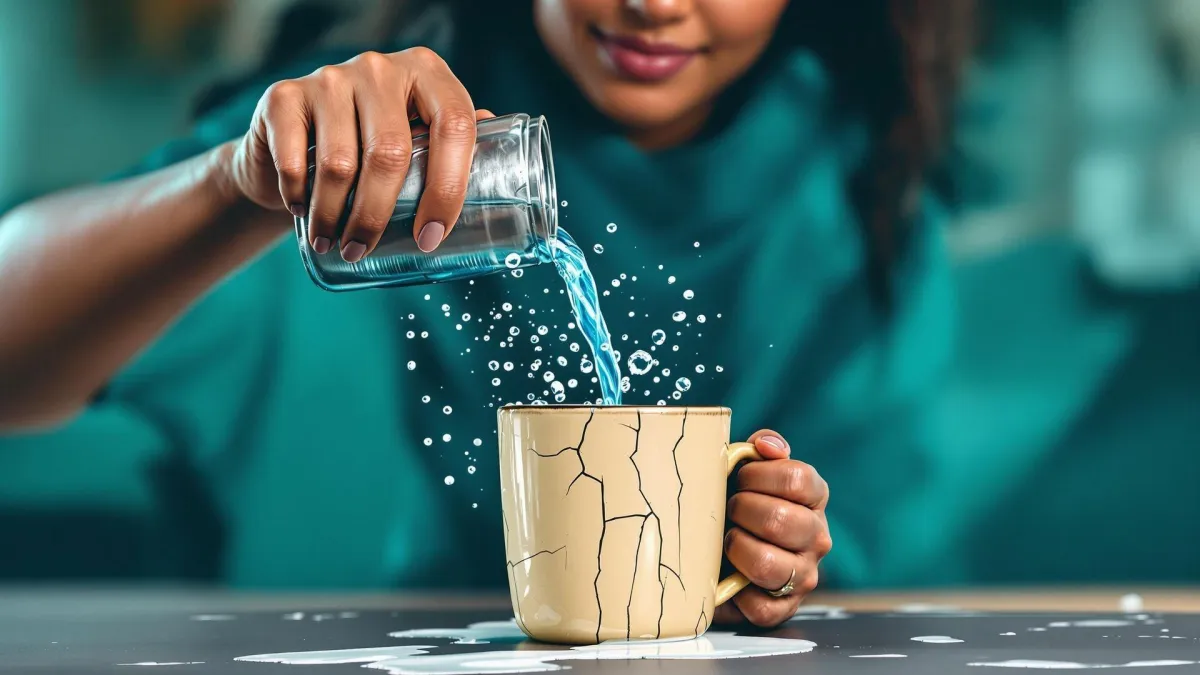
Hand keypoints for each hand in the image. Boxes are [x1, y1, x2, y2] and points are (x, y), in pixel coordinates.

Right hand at [224, 47, 493, 260]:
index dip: (449, 189)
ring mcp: (331, 76)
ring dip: (333, 216)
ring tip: (333, 244)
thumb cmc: (372, 147)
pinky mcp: (284, 94)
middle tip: (365, 252)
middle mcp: (382, 68)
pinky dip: (297, 195)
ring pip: (339, 163)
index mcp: (430, 75)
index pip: (454, 127)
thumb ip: (458, 146)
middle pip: (391, 152)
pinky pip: (293, 156)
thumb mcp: (419, 138)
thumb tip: (508, 171)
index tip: (431, 239)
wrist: (292, 136)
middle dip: (378, 216)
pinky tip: (302, 213)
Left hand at [715, 429, 832, 627]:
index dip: (757, 475)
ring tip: (727, 541)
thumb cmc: (740, 506)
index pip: (797, 478)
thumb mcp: (750, 471)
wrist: (725, 555)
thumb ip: (761, 450)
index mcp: (814, 497)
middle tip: (728, 510)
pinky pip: (759, 605)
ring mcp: (805, 575)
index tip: (739, 478)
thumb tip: (766, 445)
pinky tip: (730, 577)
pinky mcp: (785, 608)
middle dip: (740, 510)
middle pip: (779, 519)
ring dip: (735, 548)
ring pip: (767, 563)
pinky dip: (735, 592)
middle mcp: (817, 537)